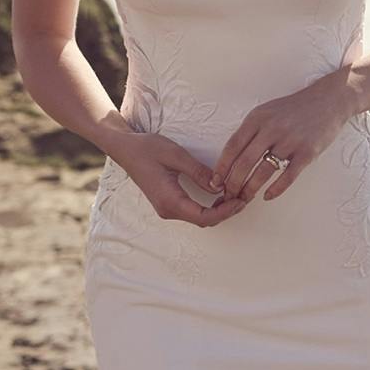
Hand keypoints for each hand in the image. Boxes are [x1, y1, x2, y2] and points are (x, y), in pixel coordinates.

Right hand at [113, 131, 249, 225]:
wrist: (125, 149)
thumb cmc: (147, 148)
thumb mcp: (176, 155)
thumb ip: (199, 172)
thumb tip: (220, 187)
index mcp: (170, 200)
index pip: (204, 216)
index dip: (225, 212)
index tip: (240, 201)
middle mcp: (168, 209)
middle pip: (204, 220)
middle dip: (226, 212)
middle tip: (244, 196)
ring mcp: (167, 208)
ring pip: (199, 217)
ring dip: (219, 210)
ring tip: (236, 195)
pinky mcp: (169, 203)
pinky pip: (193, 211)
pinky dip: (209, 207)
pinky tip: (220, 195)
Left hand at [210, 70, 357, 205]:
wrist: (328, 101)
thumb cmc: (294, 109)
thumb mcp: (267, 111)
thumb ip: (251, 131)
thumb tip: (231, 158)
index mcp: (258, 118)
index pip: (233, 146)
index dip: (222, 167)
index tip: (215, 182)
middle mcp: (272, 129)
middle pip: (245, 162)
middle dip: (233, 183)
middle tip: (228, 195)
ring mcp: (290, 141)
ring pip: (263, 172)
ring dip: (250, 189)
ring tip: (244, 199)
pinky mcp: (307, 152)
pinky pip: (287, 176)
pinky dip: (276, 189)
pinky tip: (267, 196)